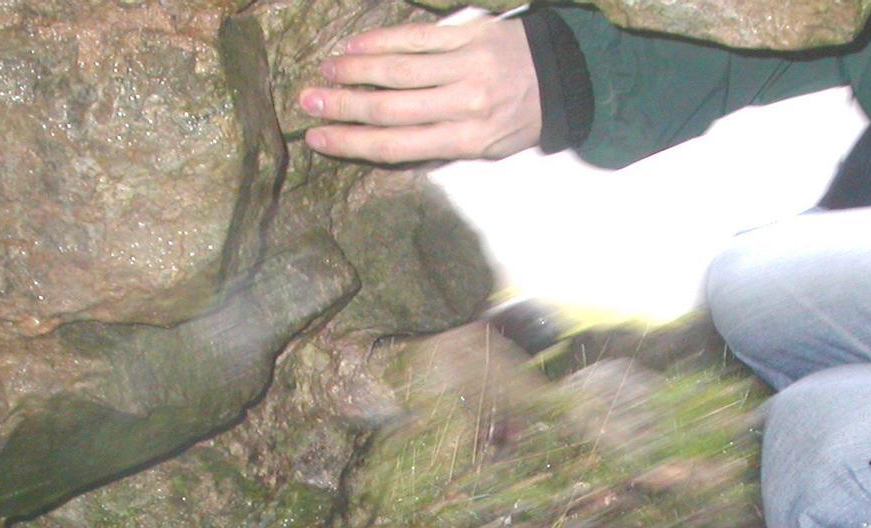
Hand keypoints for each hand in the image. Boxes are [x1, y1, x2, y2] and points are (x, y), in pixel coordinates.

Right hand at [299, 17, 542, 163]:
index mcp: (467, 140)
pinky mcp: (468, 35)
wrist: (564, 77)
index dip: (352, 143)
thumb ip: (440, 146)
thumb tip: (385, 145)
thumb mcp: (487, 149)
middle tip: (306, 104)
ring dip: (355, 70)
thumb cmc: (520, 119)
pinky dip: (381, 40)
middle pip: (389, 108)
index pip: (397, 145)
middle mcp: (464, 105)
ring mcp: (465, 66)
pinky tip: (355, 45)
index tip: (318, 139)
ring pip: (397, 69)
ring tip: (325, 73)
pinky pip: (417, 37)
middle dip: (343, 107)